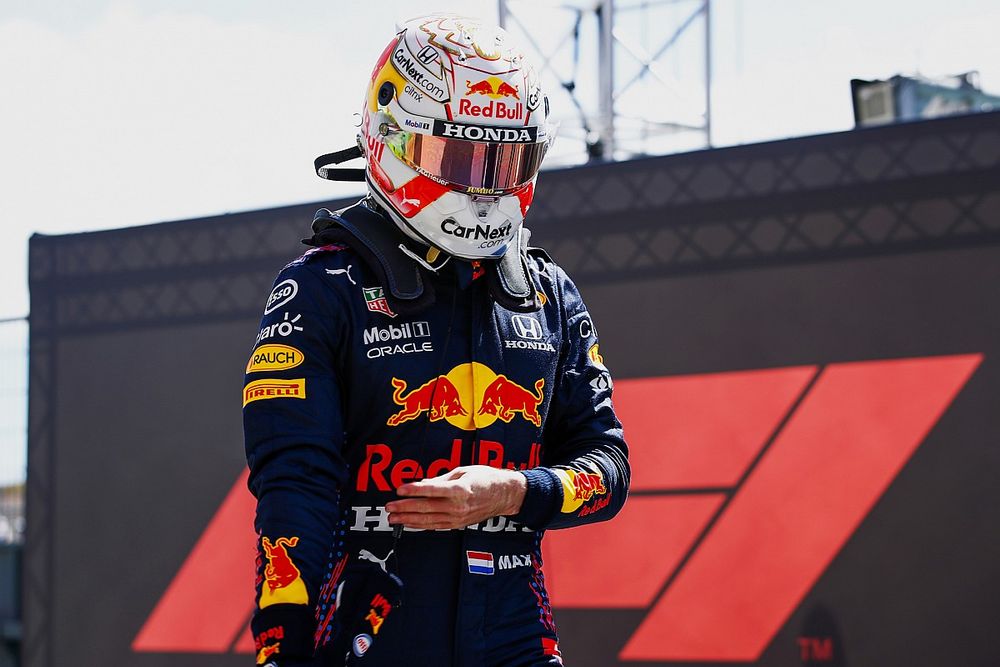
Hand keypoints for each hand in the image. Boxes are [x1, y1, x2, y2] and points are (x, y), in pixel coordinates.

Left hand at [386, 465, 526, 529]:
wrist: (504, 495)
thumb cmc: (486, 479)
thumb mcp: (463, 471)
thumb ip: (442, 479)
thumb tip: (423, 483)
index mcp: (459, 490)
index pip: (431, 490)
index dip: (413, 490)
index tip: (399, 489)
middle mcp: (458, 506)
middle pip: (426, 507)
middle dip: (405, 507)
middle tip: (389, 507)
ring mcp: (458, 518)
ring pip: (428, 520)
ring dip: (408, 519)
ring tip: (393, 518)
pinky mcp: (458, 524)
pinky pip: (436, 526)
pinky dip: (421, 525)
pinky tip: (410, 524)